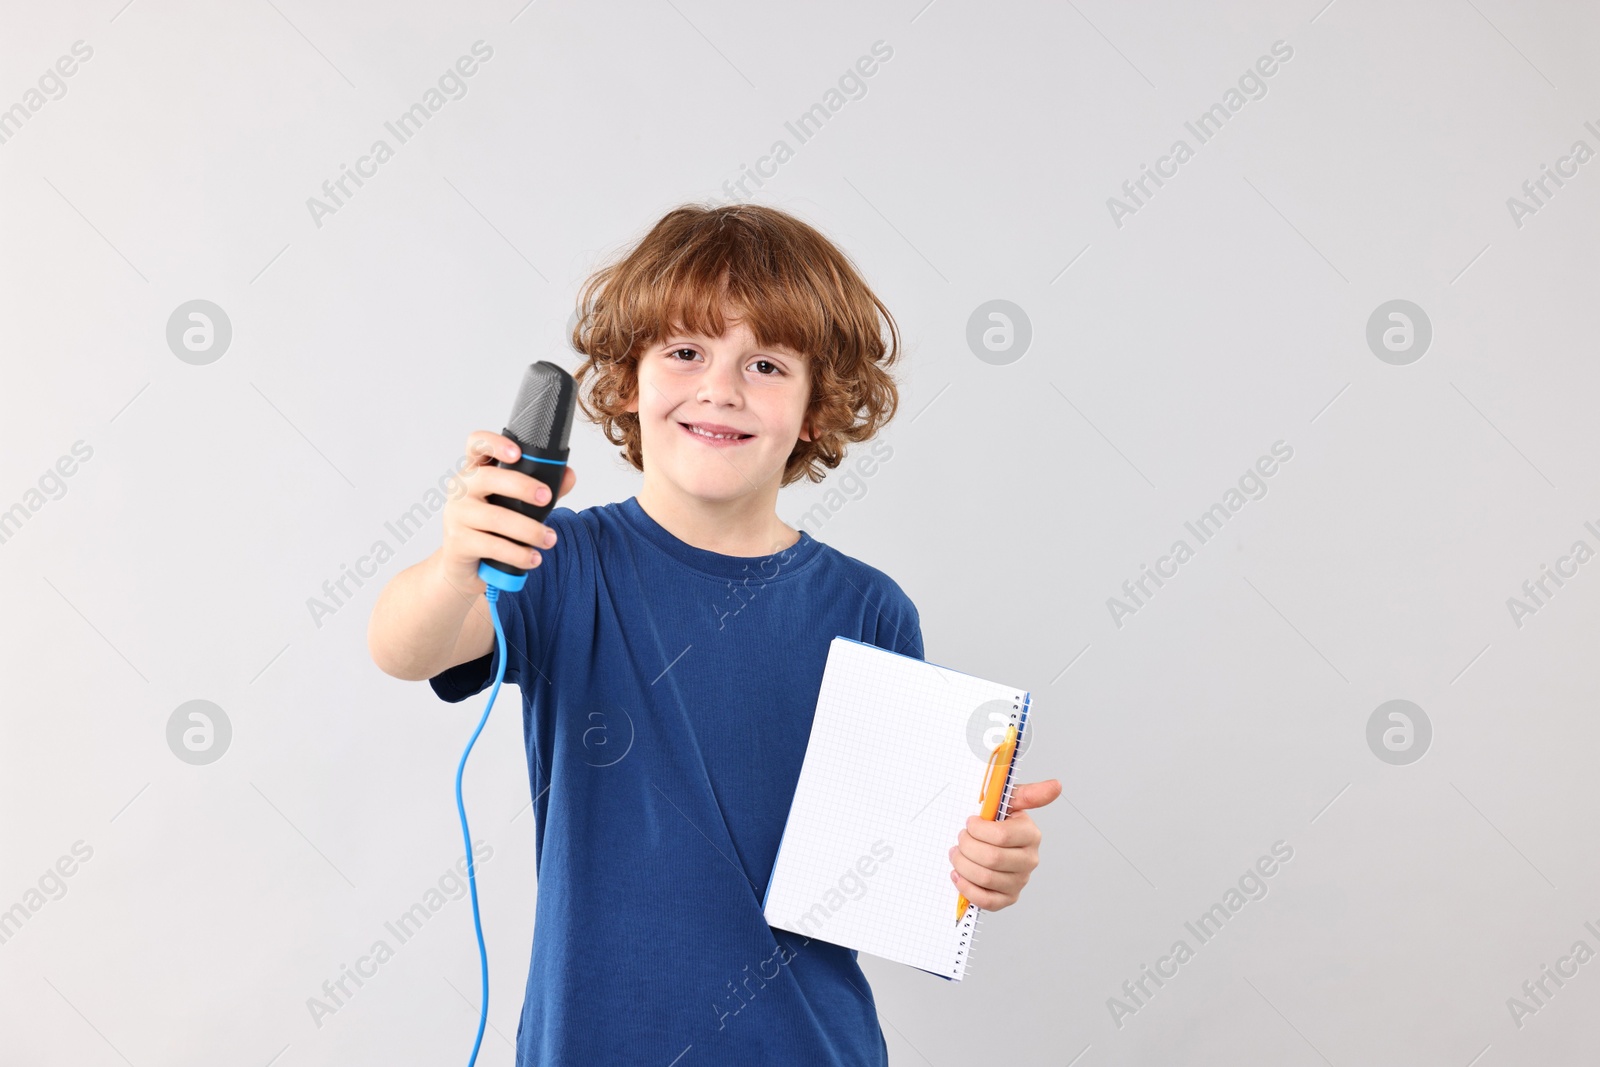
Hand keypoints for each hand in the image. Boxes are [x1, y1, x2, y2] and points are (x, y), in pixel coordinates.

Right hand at [437, 430, 576, 588]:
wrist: (464, 565)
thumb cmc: (492, 527)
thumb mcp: (515, 504)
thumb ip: (542, 488)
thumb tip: (569, 475)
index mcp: (475, 471)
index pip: (476, 444)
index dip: (494, 443)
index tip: (518, 453)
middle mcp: (461, 488)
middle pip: (488, 478)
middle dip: (522, 487)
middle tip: (547, 498)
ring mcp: (456, 515)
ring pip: (495, 518)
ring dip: (529, 530)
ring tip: (549, 539)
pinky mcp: (458, 543)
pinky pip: (493, 546)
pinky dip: (518, 554)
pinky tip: (533, 558)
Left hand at [948, 778, 1061, 911]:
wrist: (988, 843)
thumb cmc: (997, 821)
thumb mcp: (1008, 802)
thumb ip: (1028, 793)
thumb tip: (1056, 785)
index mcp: (1031, 834)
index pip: (1001, 836)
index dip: (978, 830)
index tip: (970, 822)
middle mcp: (1029, 860)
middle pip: (991, 859)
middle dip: (967, 847)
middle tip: (961, 838)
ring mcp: (1020, 881)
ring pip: (985, 879)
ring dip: (962, 865)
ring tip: (957, 854)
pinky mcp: (1008, 898)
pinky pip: (985, 900)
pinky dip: (966, 887)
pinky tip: (959, 874)